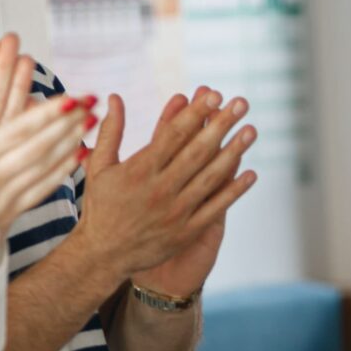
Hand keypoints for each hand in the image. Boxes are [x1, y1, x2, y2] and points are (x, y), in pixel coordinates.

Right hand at [0, 35, 95, 230]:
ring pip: (42, 158)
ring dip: (69, 136)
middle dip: (60, 113)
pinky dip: (64, 168)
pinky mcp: (12, 209)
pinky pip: (43, 187)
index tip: (34, 68)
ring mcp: (2, 191)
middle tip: (86, 94)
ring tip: (91, 115)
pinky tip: (81, 150)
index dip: (17, 93)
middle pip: (29, 135)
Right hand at [77, 86, 259, 290]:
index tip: (214, 95)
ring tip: (251, 130)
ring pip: (210, 177)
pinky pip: (215, 208)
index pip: (173, 135)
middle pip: (197, 151)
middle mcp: (160, 189)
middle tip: (241, 103)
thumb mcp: (99, 167)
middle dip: (221, 125)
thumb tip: (116, 97)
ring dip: (234, 152)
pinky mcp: (186, 231)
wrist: (103, 255)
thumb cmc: (101, 207)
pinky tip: (251, 173)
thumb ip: (111, 132)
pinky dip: (234, 191)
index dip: (195, 113)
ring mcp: (175, 211)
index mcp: (139, 170)